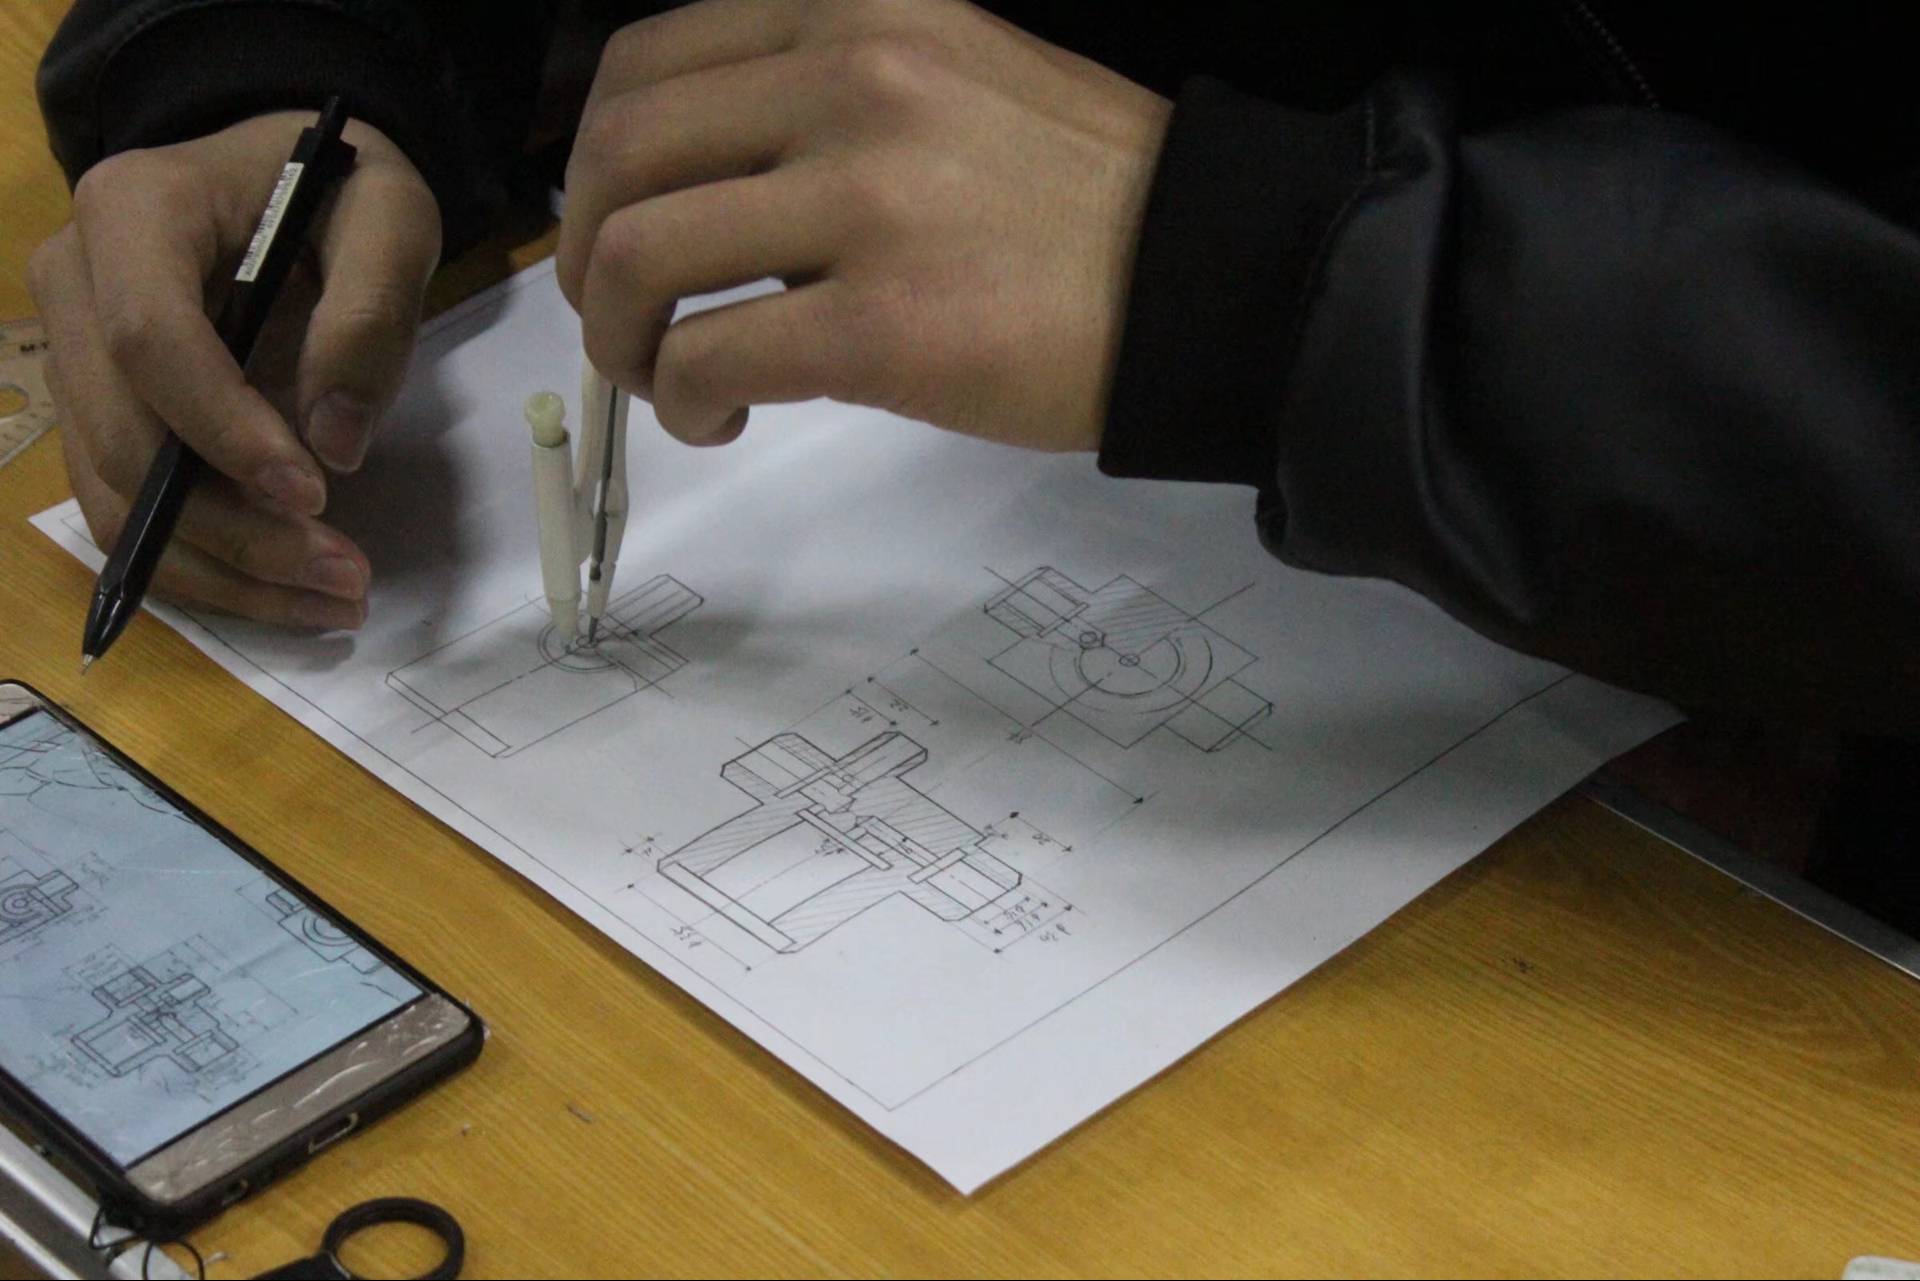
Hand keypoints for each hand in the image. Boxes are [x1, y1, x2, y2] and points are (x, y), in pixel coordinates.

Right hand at [28, 112, 440, 627]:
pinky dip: (204, 565)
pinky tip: (285, 591)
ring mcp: (71, 351)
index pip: (149, 340)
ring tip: (330, 598)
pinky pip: (126, 508)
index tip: (315, 494)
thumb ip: (370, 314)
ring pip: (113, 495)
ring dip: (221, 569)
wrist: (290, 177)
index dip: (224, 431)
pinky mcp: (96, 409)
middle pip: (124, 437)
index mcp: (134, 211)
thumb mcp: (390, 217)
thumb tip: (335, 443)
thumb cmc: (341, 188)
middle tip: (345, 576)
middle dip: (233, 528)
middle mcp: (74, 280)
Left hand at [557, 0, 1170, 450]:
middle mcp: (849, 82)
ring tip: (662, 378)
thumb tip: (711, 183)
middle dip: (584, 259)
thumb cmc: (1088, 200)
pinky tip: (719, 415)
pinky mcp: (884, 323)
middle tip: (618, 321)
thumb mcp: (955, 74)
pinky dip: (681, 400)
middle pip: (617, 160)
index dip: (591, 162)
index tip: (610, 226)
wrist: (1206, 277)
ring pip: (638, 256)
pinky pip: (709, 357)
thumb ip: (830, 89)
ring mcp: (865, 202)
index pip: (644, 63)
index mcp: (857, 14)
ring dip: (618, 337)